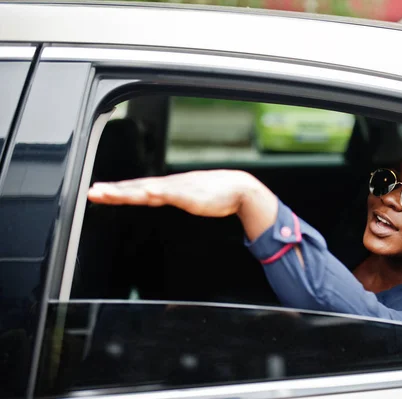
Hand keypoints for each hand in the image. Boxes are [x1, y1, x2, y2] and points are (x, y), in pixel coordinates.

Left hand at [88, 170, 277, 239]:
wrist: (239, 188)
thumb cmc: (214, 193)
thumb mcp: (185, 196)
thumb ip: (169, 196)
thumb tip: (153, 197)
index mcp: (166, 187)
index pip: (135, 188)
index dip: (115, 191)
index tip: (96, 193)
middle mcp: (168, 186)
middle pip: (136, 188)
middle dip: (114, 191)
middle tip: (93, 193)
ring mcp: (179, 189)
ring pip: (149, 190)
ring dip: (129, 191)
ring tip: (110, 193)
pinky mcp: (193, 194)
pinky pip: (174, 194)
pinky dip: (160, 192)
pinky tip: (148, 192)